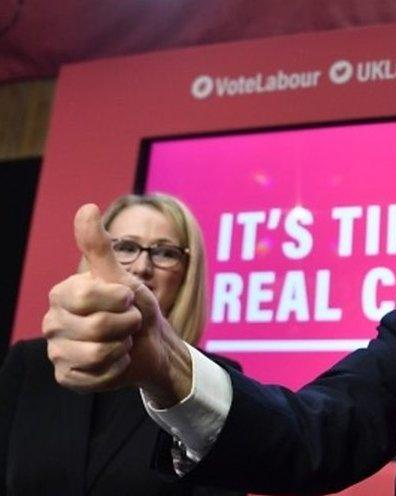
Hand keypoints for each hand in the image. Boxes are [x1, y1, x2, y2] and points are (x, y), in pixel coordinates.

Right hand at [43, 204, 192, 405]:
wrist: (151, 343)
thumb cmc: (135, 306)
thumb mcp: (122, 276)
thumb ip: (100, 247)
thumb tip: (86, 208)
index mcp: (62, 295)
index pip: (86, 296)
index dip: (118, 299)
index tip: (128, 298)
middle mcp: (52, 324)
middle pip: (96, 327)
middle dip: (127, 324)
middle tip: (129, 322)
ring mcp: (58, 352)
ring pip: (97, 353)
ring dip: (123, 346)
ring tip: (123, 340)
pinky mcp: (68, 378)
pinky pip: (97, 376)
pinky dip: (118, 368)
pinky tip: (117, 361)